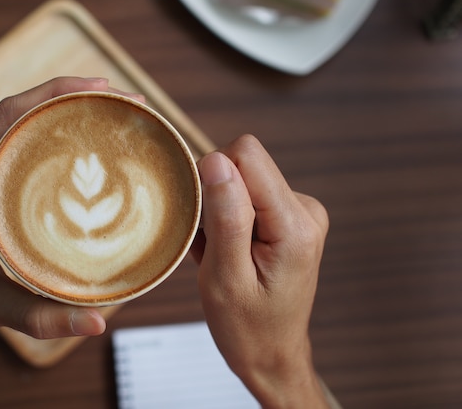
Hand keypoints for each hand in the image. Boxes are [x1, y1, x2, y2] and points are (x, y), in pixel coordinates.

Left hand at [0, 77, 132, 402]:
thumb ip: (43, 316)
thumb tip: (99, 323)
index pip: (10, 114)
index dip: (55, 92)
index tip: (101, 87)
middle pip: (20, 109)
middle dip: (70, 94)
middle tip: (120, 100)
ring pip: (18, 123)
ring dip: (59, 110)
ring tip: (107, 112)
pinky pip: (16, 143)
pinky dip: (48, 133)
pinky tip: (77, 143)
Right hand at [190, 135, 329, 408]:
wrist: (272, 355)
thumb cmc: (247, 328)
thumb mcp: (225, 277)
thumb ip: (225, 216)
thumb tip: (216, 159)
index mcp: (294, 225)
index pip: (247, 156)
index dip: (213, 177)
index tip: (204, 218)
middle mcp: (306, 210)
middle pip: (245, 165)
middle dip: (217, 197)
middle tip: (215, 246)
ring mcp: (301, 211)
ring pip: (243, 179)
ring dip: (222, 211)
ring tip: (223, 254)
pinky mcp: (290, 215)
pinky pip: (248, 194)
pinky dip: (230, 219)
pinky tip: (231, 251)